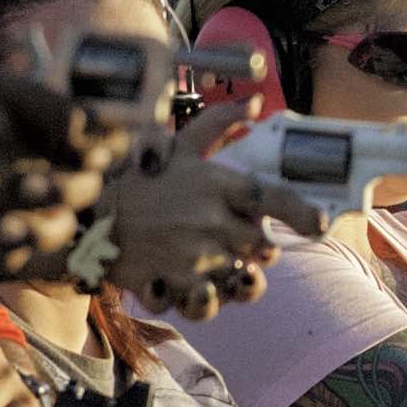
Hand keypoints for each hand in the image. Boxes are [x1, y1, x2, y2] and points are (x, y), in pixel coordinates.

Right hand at [0, 71, 112, 272]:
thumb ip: (11, 85)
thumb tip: (75, 104)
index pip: (78, 122)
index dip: (99, 145)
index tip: (99, 156)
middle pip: (75, 173)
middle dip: (83, 189)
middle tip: (79, 192)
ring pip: (50, 213)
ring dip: (55, 222)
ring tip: (48, 220)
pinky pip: (10, 238)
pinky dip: (14, 242)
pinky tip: (7, 238)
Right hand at [119, 107, 322, 320]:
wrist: (86, 217)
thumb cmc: (138, 182)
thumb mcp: (178, 147)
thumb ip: (219, 124)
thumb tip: (256, 102)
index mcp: (215, 184)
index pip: (273, 198)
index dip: (304, 212)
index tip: (320, 223)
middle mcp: (208, 221)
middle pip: (264, 247)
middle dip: (263, 249)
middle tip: (249, 245)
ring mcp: (191, 256)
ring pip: (242, 281)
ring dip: (242, 279)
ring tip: (231, 271)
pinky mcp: (171, 284)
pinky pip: (207, 304)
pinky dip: (207, 302)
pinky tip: (197, 290)